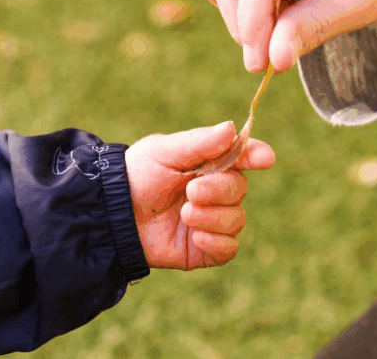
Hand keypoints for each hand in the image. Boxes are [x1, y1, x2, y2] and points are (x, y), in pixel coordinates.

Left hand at [125, 121, 274, 269]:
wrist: (112, 215)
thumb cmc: (136, 176)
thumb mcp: (163, 152)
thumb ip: (198, 142)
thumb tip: (231, 128)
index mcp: (208, 163)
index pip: (243, 156)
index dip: (256, 155)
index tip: (265, 159)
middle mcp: (215, 191)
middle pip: (240, 189)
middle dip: (218, 190)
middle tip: (191, 191)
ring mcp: (211, 221)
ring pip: (237, 220)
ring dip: (210, 217)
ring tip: (183, 214)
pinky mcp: (206, 249)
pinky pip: (229, 248)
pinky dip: (214, 241)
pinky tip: (193, 236)